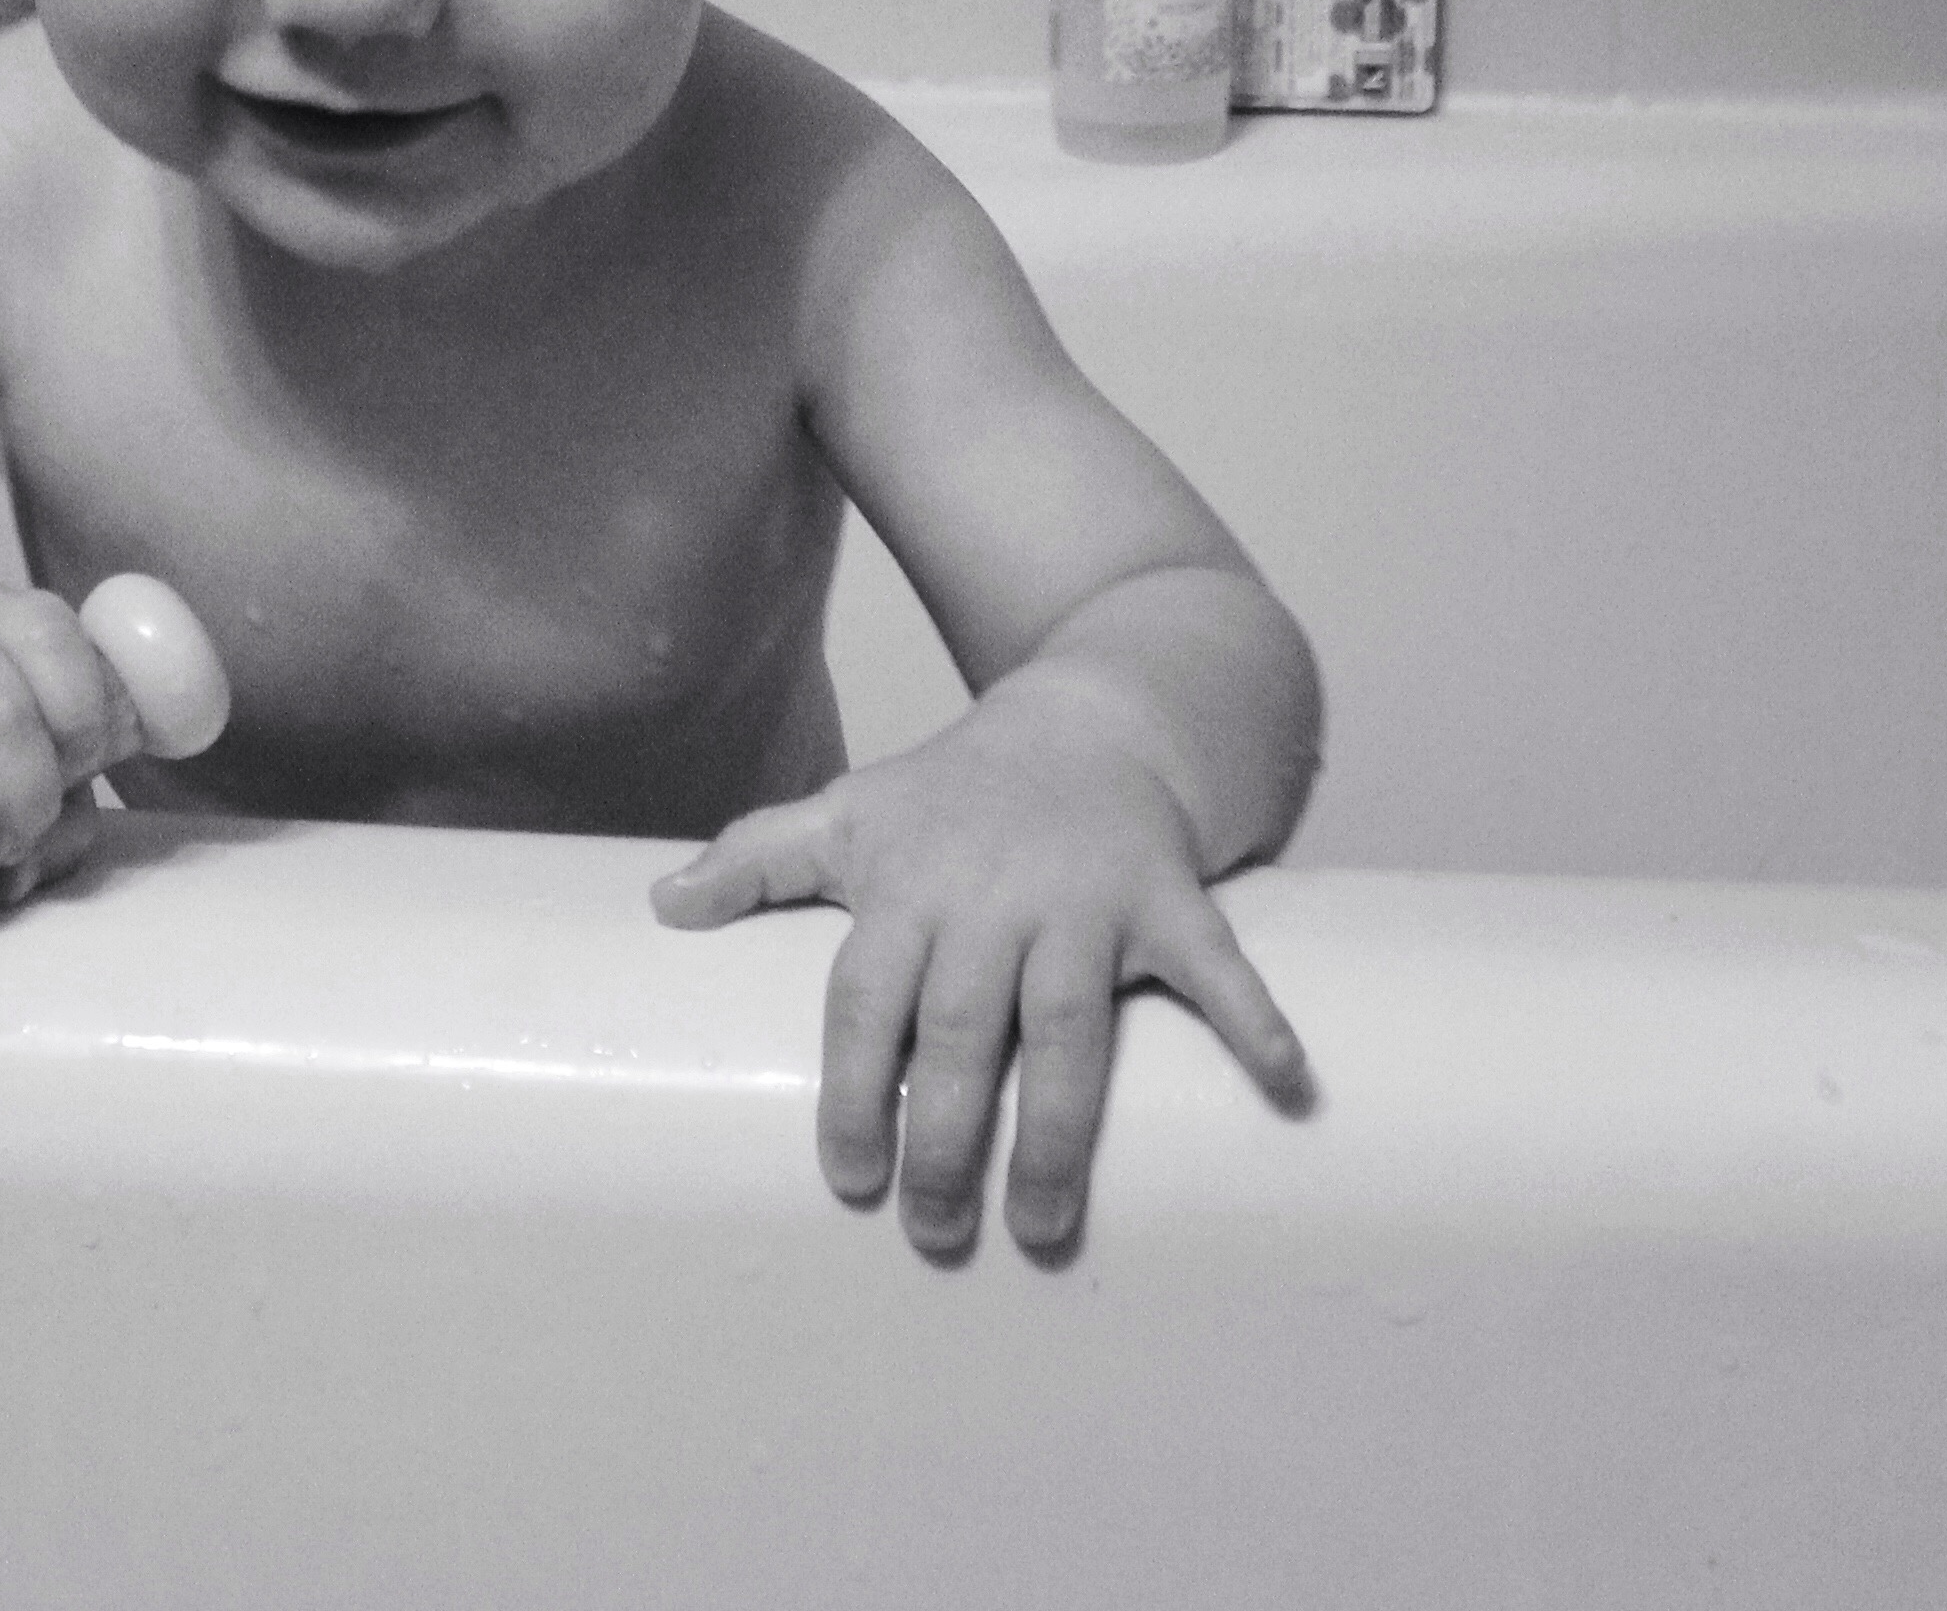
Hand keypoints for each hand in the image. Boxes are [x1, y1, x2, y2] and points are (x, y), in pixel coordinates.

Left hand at [647, 689, 1311, 1260]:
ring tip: (1043, 1225)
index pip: (865, 1002)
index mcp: (910, 887)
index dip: (852, 1092)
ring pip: (1067, 1028)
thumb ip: (756, 860)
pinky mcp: (1170, 897)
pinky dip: (1256, 1021)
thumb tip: (659, 909)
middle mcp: (993, 897)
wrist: (1093, 715)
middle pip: (960, 1032)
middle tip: (935, 1231)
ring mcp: (1086, 899)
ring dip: (1059, 1131)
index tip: (851, 1178)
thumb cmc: (957, 792)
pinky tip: (1287, 1087)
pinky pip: (1217, 966)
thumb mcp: (850, 813)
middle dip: (944, 1138)